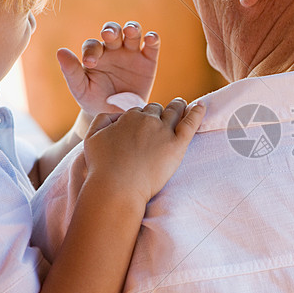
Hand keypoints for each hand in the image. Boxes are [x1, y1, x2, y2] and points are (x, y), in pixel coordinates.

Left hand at [57, 21, 159, 116]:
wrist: (117, 114)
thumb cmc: (94, 100)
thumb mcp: (81, 89)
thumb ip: (71, 71)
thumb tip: (60, 51)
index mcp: (95, 55)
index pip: (92, 45)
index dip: (91, 51)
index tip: (90, 63)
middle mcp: (113, 49)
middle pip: (113, 31)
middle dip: (111, 30)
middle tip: (108, 35)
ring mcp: (132, 53)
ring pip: (132, 32)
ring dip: (131, 28)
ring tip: (130, 31)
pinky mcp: (148, 60)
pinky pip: (152, 46)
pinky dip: (152, 39)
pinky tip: (150, 39)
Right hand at [83, 99, 204, 204]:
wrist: (117, 188)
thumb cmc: (102, 167)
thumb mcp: (92, 138)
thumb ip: (102, 120)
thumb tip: (117, 115)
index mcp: (128, 117)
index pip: (140, 112)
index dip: (142, 118)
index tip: (144, 124)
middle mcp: (147, 120)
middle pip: (157, 110)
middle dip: (159, 112)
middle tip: (165, 114)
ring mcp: (163, 132)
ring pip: (174, 112)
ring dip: (178, 106)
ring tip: (182, 105)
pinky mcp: (177, 145)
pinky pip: (191, 123)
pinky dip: (197, 112)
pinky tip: (201, 106)